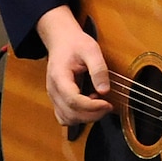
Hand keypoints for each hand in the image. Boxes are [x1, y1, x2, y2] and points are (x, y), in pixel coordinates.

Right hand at [36, 5, 112, 126]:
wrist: (62, 41)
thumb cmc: (76, 44)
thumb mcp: (91, 50)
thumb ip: (98, 69)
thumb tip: (104, 90)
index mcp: (59, 77)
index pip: (73, 101)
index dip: (92, 107)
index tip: (107, 104)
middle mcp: (53, 89)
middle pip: (70, 114)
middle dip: (92, 114)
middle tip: (108, 105)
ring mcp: (54, 96)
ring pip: (67, 119)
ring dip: (86, 117)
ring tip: (99, 104)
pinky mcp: (58, 99)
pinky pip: (65, 117)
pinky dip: (79, 116)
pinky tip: (90, 105)